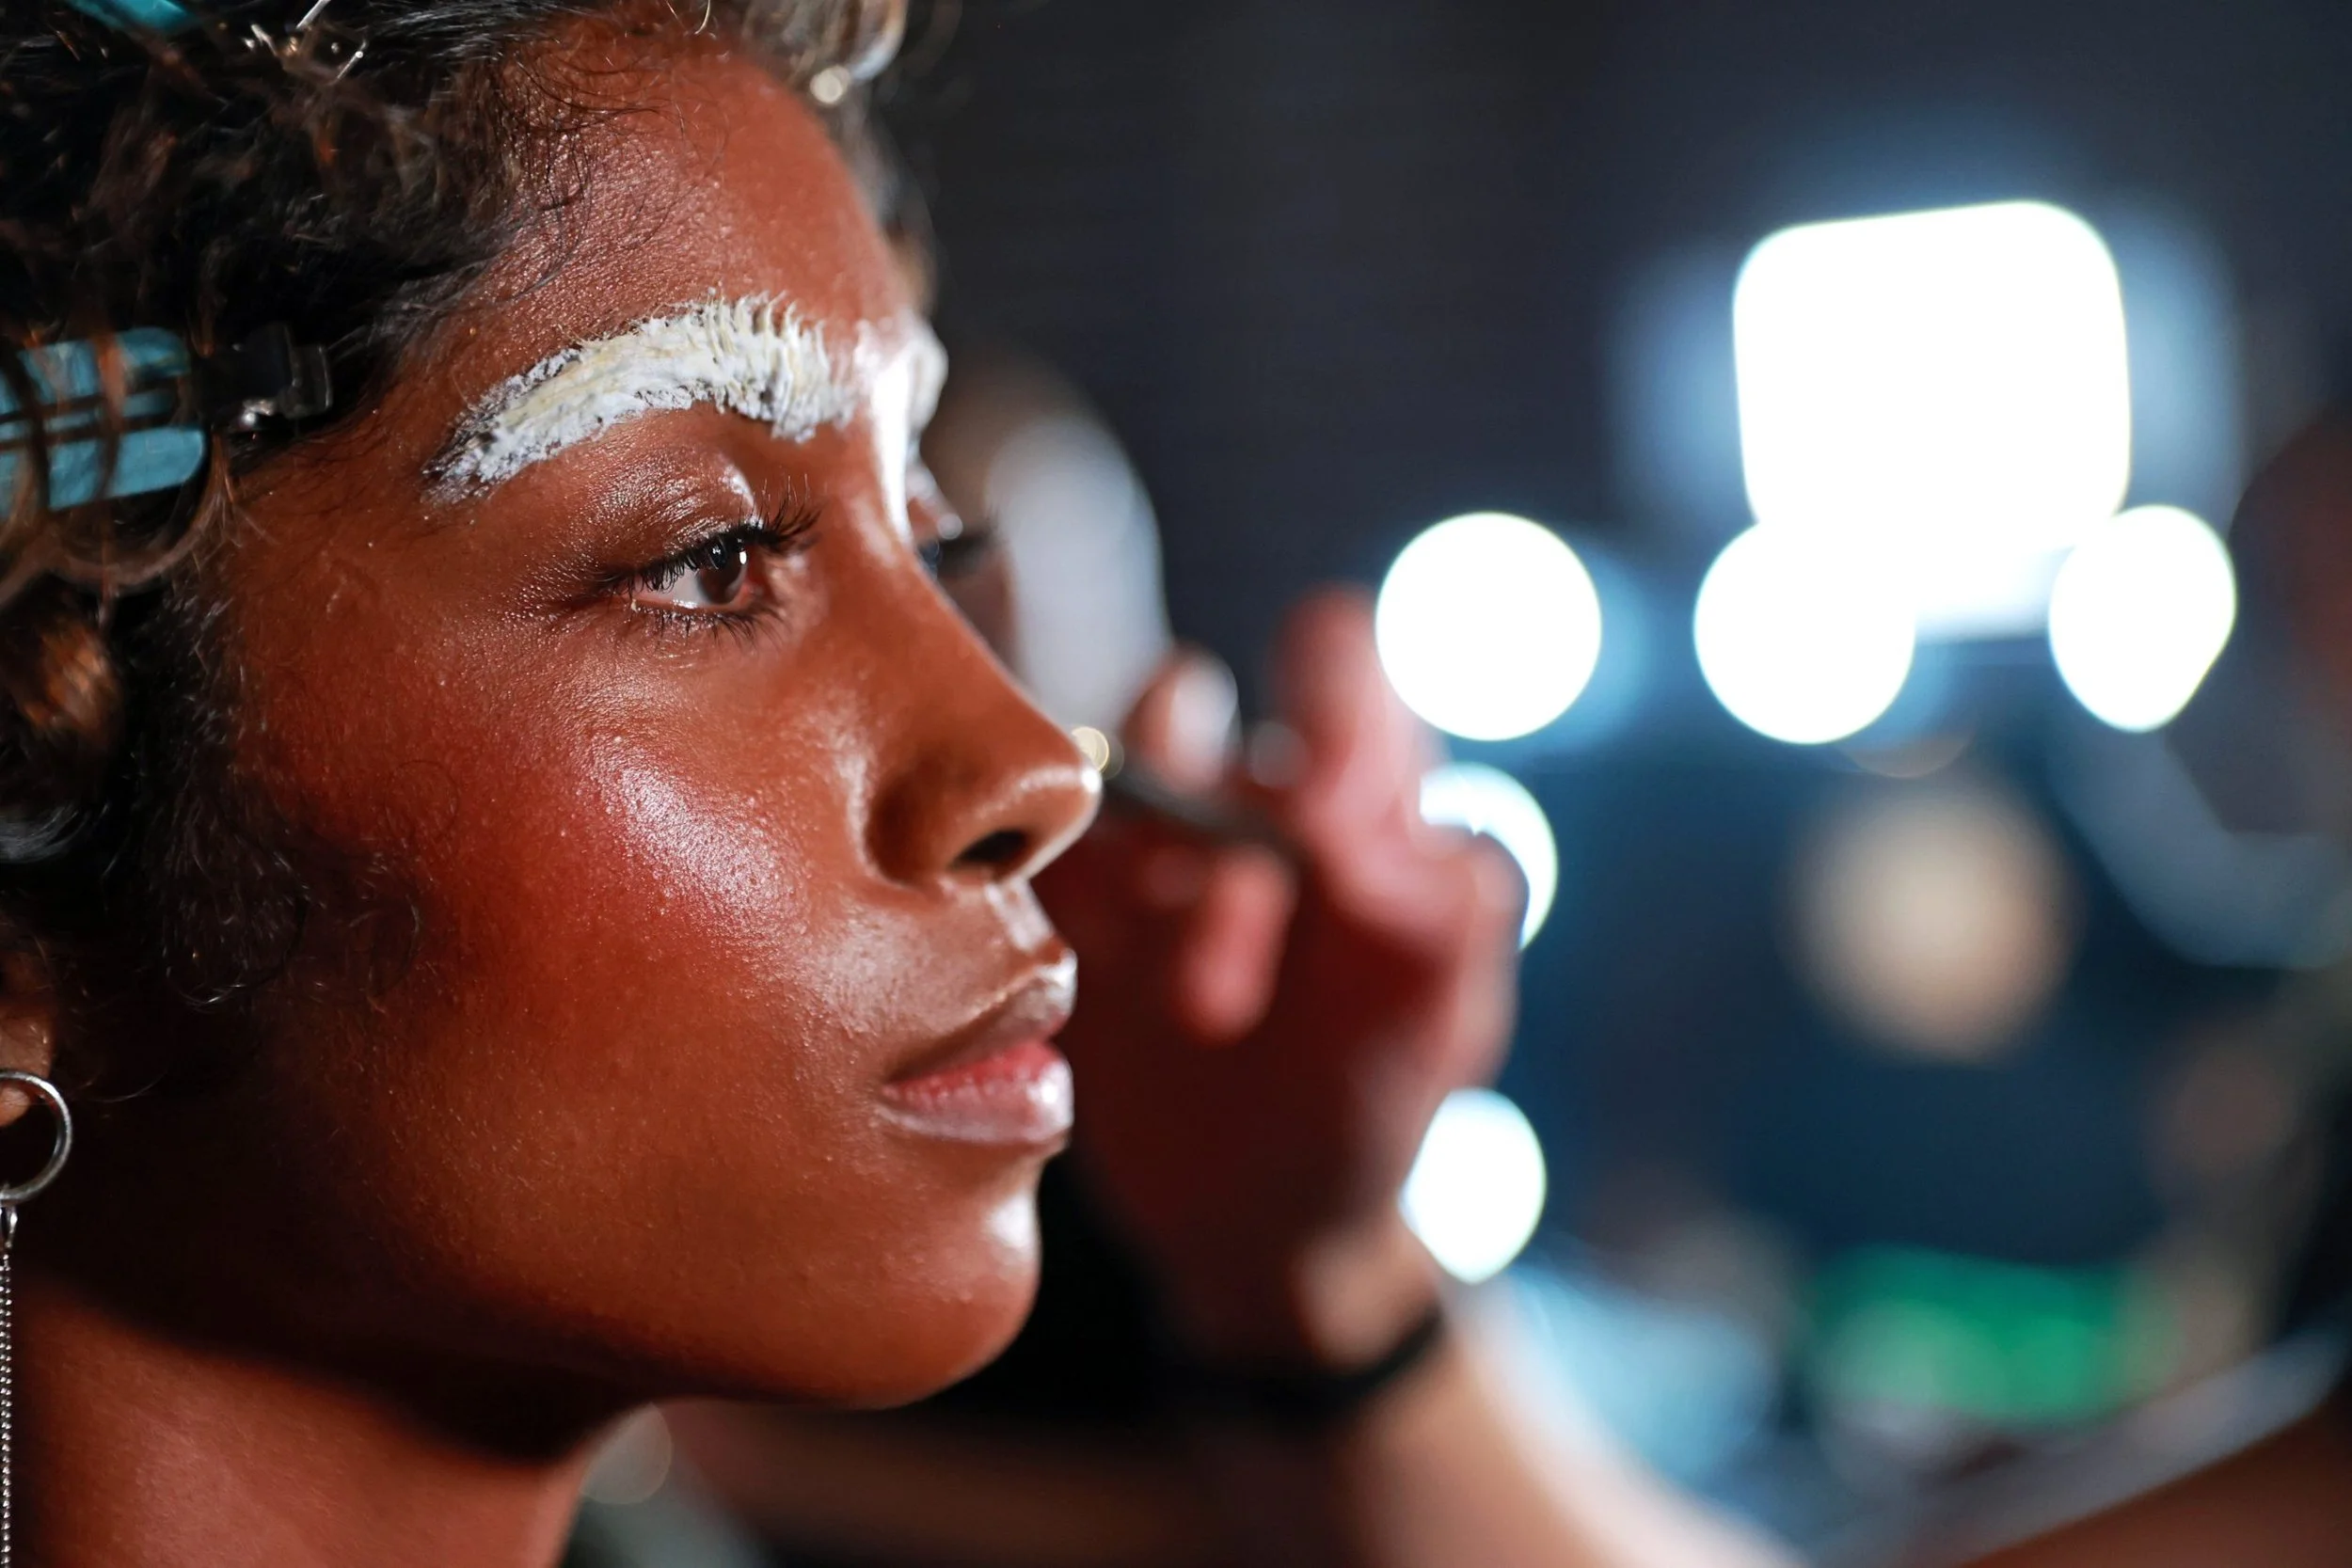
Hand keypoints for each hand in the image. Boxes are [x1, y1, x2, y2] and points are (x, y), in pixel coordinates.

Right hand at [1037, 590, 1525, 1368]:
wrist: (1262, 1218)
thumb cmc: (1374, 1099)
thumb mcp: (1447, 1021)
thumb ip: (1447, 911)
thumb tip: (1376, 827)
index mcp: (1345, 789)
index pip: (1328, 655)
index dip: (1323, 703)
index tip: (1329, 821)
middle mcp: (1226, 793)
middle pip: (1179, 711)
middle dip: (1211, 859)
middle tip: (1225, 1007)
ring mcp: (1127, 852)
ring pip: (1087, 788)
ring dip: (1125, 889)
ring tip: (1175, 1014)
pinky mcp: (1050, 917)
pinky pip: (1009, 868)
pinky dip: (1031, 919)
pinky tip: (1090, 1010)